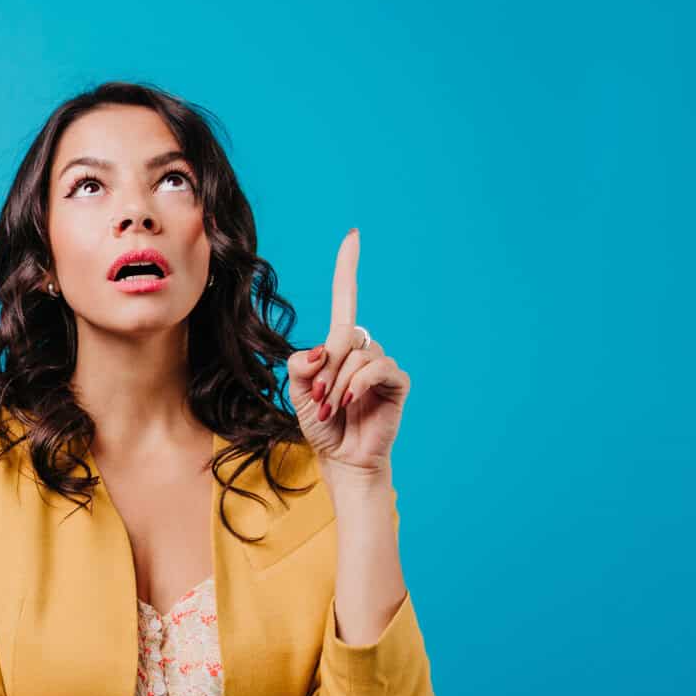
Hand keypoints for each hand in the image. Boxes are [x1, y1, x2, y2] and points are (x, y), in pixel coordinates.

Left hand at [286, 229, 410, 476]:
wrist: (341, 459)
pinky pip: (377, 368)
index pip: (346, 300)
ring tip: (331, 408)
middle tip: (318, 398)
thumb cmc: (320, 424)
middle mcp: (363, 349)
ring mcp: (382, 364)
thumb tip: (322, 350)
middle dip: (325, 367)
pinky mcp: (397, 382)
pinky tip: (349, 403)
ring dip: (337, 383)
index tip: (353, 236)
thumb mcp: (298, 392)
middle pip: (342, 334)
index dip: (348, 269)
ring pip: (356, 354)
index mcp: (339, 346)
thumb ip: (300, 366)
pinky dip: (357, 385)